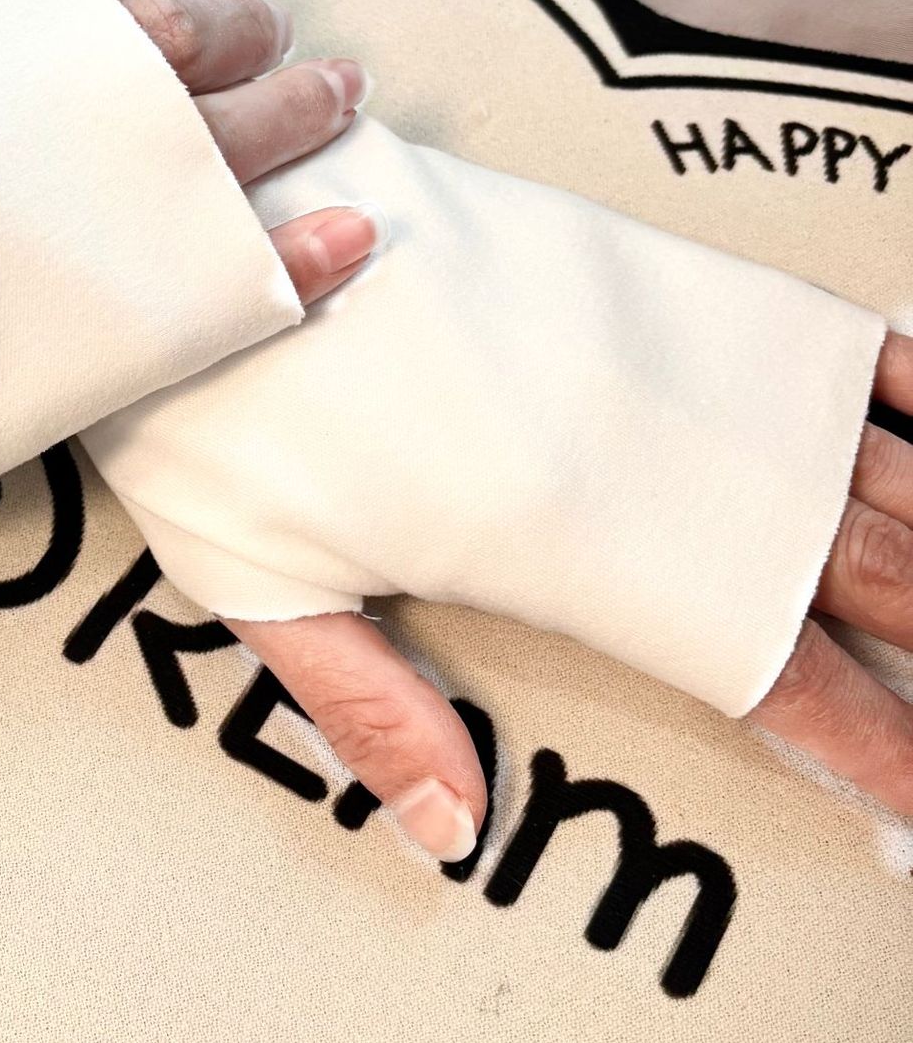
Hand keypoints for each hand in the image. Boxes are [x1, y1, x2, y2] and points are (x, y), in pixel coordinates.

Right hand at [0, 0, 379, 307]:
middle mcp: (35, 107)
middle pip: (190, 41)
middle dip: (249, 30)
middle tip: (282, 39)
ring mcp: (72, 227)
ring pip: (233, 145)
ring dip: (301, 112)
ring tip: (344, 95)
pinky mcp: (84, 351)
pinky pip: (230, 292)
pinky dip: (298, 261)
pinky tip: (352, 234)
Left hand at [227, 332, 912, 862]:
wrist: (198, 219)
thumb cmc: (206, 402)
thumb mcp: (257, 576)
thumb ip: (369, 703)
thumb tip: (454, 823)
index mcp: (558, 544)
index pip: (760, 667)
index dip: (875, 739)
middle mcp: (635, 449)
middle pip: (853, 567)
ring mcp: (646, 349)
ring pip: (854, 458)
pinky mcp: (625, 265)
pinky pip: (800, 325)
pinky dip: (898, 373)